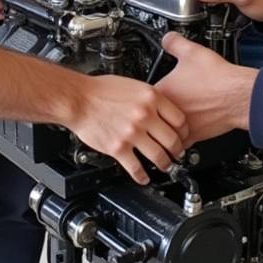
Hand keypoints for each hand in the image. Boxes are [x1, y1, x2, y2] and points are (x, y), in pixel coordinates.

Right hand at [70, 75, 188, 183]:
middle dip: (178, 151)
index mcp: (151, 97)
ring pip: (159, 156)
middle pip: (173, 140)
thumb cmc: (100, 90)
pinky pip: (136, 167)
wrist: (78, 99)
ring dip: (165, 164)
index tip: (184, 136)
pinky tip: (144, 177)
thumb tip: (161, 109)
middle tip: (179, 154)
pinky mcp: (119, 148)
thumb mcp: (133, 84)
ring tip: (165, 166)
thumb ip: (149, 98)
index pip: (179, 119)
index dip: (185, 131)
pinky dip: (142, 176)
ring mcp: (132, 133)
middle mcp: (144, 115)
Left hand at [155, 32, 255, 144]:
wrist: (239, 96)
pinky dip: (180, 140)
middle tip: (158, 109)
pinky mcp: (193, 137)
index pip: (142, 97)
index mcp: (161, 92)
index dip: (145, 95)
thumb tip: (168, 38)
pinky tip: (184, 131)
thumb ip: (174, 43)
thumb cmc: (218, 78)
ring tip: (168, 123)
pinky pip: (179, 143)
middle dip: (154, 114)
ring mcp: (179, 127)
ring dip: (165, 129)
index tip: (149, 92)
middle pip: (151, 118)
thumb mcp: (191, 51)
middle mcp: (166, 113)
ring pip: (164, 133)